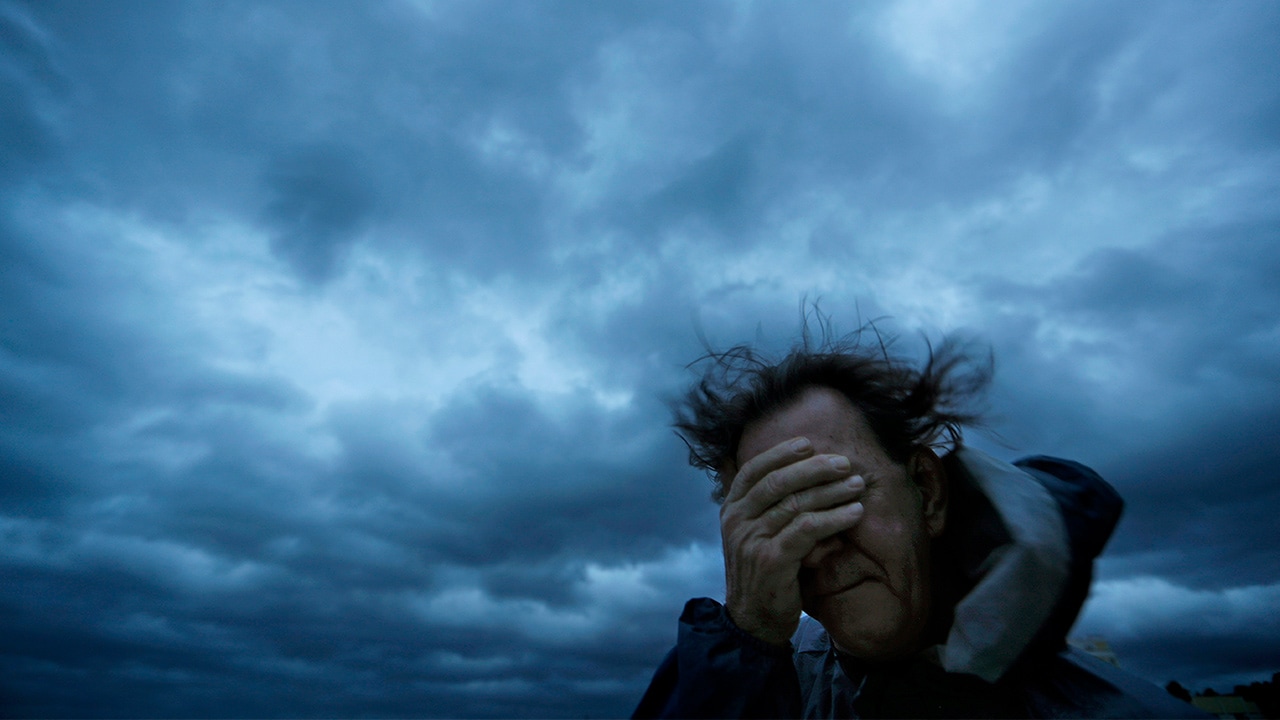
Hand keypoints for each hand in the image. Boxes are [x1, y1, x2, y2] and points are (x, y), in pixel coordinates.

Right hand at [720, 437, 864, 645]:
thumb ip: (766, 506)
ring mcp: (752, 540)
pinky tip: (854, 513)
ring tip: (856, 485)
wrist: (753, 621)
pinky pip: (806, 529)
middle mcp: (737, 521)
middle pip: (777, 482)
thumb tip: (795, 470)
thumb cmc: (762, 573)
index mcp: (731, 510)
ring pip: (795, 504)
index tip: (808, 444)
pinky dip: (833, 518)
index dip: (780, 453)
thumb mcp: (754, 534)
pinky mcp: (771, 560)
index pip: (753, 470)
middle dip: (813, 469)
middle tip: (843, 463)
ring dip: (831, 492)